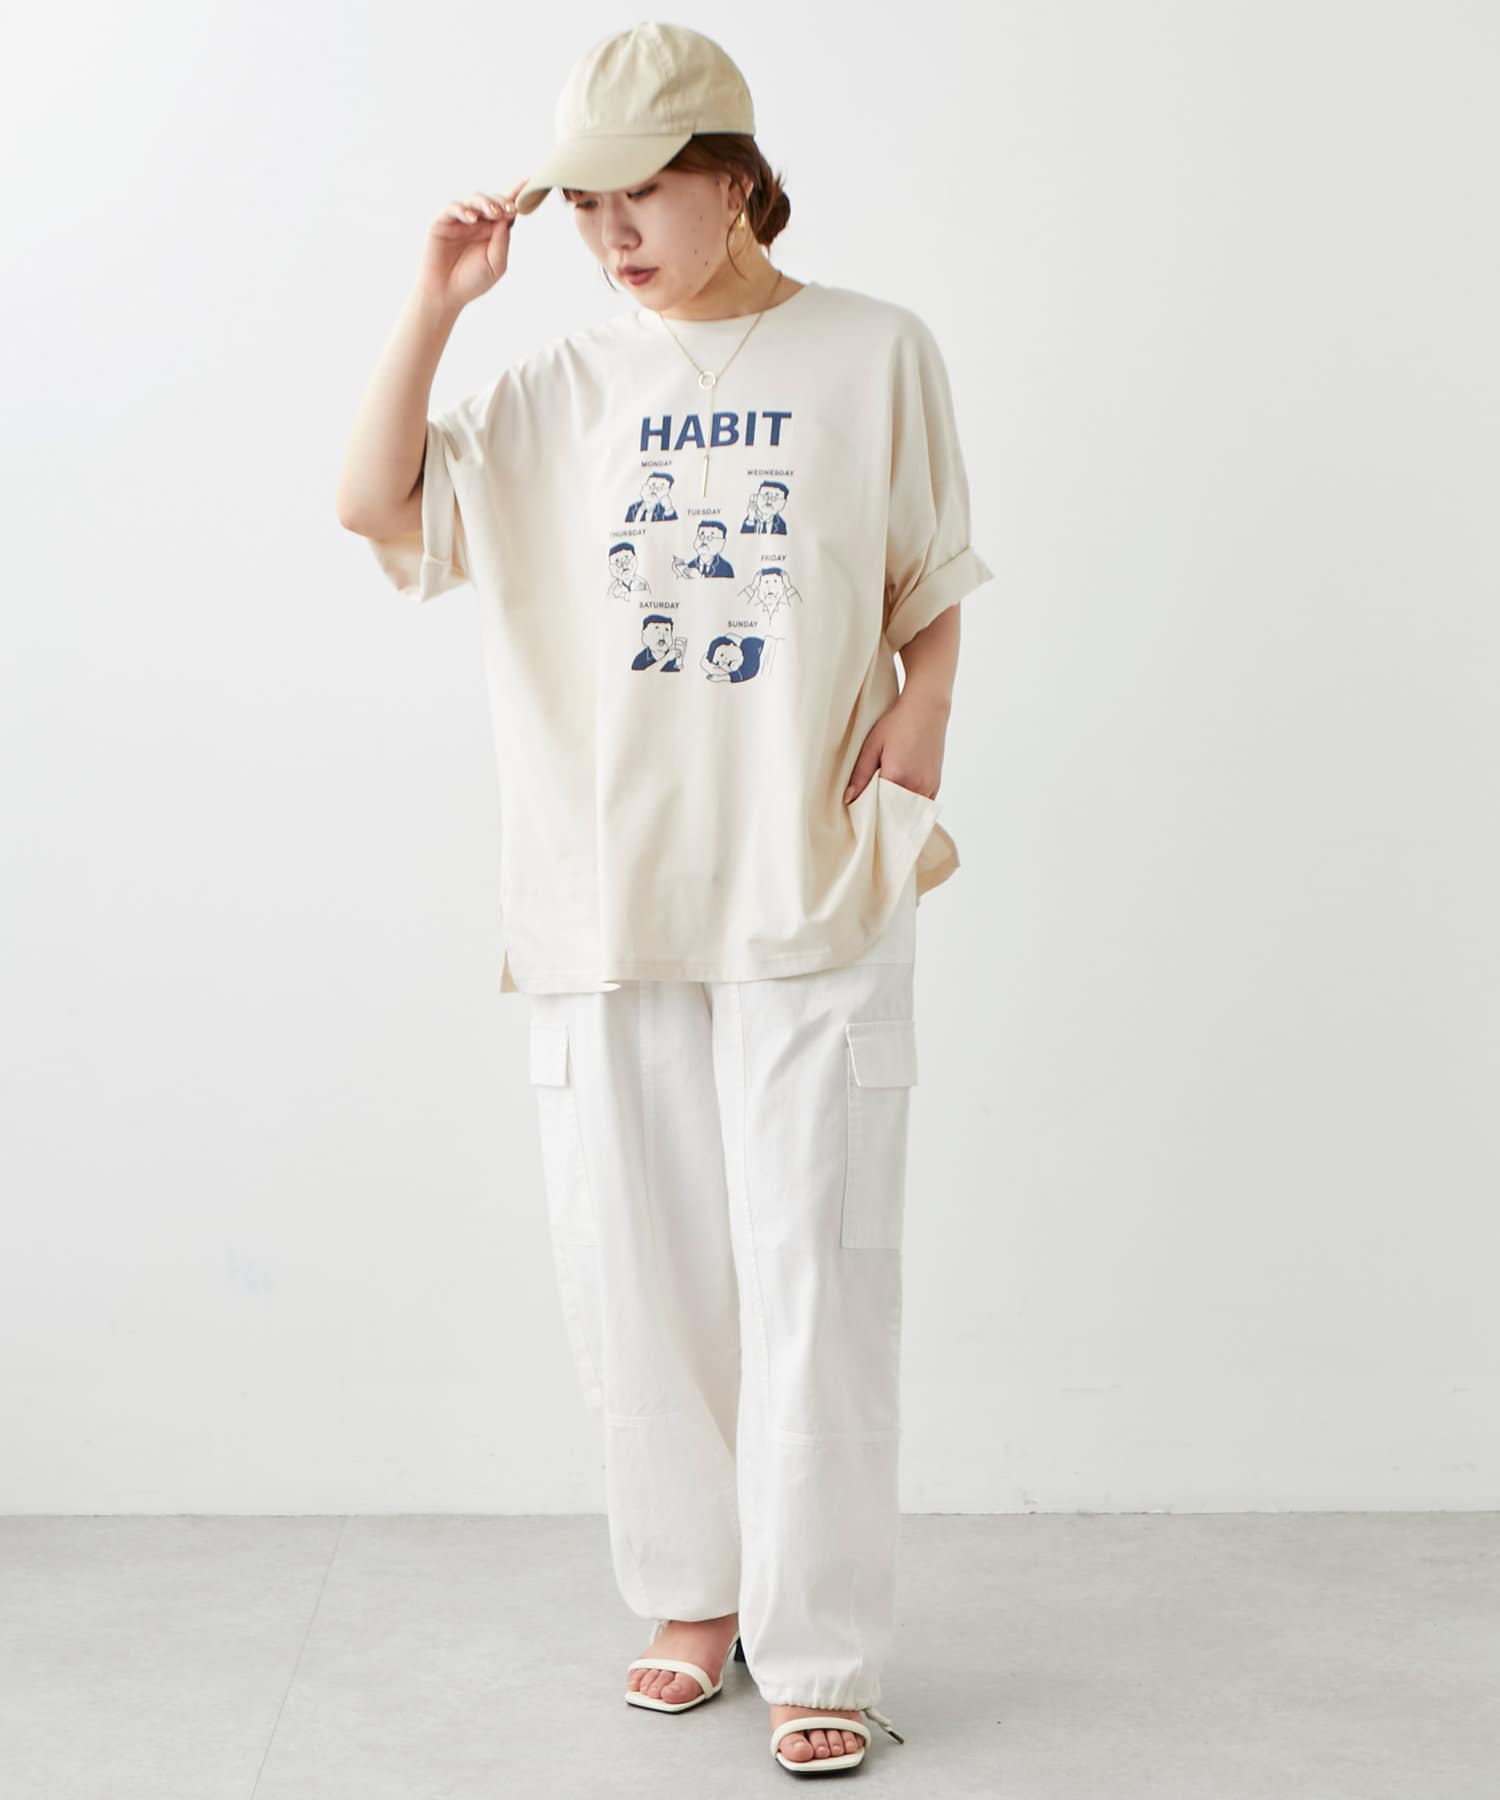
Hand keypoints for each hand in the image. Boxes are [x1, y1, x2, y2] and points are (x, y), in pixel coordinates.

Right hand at [417, 178, 527, 310]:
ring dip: (485, 203)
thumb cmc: (472, 282)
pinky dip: (462, 209)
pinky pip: (453, 208)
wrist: (446, 294)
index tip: (528, 185)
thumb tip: (507, 217)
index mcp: (492, 231)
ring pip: (473, 200)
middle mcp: (477, 223)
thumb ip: (502, 241)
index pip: (505, 211)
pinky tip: (471, 218)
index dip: (515, 197)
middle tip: (508, 209)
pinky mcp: (442, 222)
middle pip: (491, 202)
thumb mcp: (496, 264)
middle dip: (501, 202)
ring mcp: (460, 221)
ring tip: (493, 212)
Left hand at [843, 688, 948, 805]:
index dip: (868, 814)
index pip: (878, 809)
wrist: (926, 709)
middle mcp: (916, 786)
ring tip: (884, 807)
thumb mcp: (872, 745)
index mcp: (896, 777)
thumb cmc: (898, 723)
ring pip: (909, 814)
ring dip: (897, 814)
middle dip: (882, 817)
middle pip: (894, 815)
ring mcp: (928, 787)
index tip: (859, 815)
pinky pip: (921, 807)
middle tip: (869, 813)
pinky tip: (899, 801)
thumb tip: (849, 799)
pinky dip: (910, 808)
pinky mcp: (936, 784)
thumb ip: (861, 774)